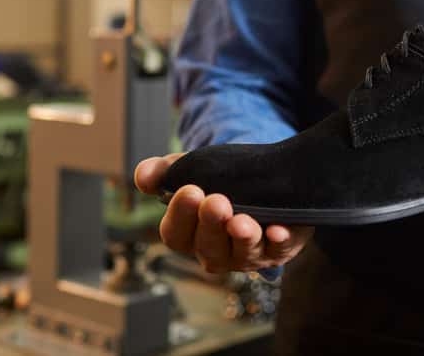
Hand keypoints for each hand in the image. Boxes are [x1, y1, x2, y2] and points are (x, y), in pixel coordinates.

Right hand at [134, 153, 312, 273]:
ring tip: (241, 221)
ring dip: (243, 238)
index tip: (189, 190)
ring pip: (243, 253)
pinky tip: (277, 230)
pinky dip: (279, 242)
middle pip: (208, 247)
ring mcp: (248, 253)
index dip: (180, 214)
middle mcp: (216, 252)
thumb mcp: (191, 170)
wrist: (261, 180)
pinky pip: (279, 251)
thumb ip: (165, 171)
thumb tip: (144, 176)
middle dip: (211, 224)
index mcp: (189, 235)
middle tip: (216, 201)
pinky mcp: (279, 248)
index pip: (175, 234)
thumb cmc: (219, 181)